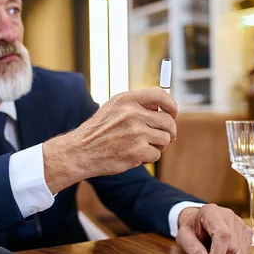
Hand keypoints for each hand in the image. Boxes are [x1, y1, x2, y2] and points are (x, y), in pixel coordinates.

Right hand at [42, 88, 176, 191]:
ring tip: (142, 146)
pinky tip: (134, 155)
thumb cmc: (98, 132)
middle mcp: (133, 113)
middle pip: (168, 121)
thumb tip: (163, 108)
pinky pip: (156, 154)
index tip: (173, 113)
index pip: (160, 95)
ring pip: (165, 139)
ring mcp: (136, 132)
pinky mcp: (138, 150)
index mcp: (127, 100)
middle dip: (169, 132)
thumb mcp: (113, 109)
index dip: (171, 105)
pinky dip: (148, 158)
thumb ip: (136, 105)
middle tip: (163, 138)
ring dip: (158, 146)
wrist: (80, 152)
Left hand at [176, 204, 252, 253]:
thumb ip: (192, 249)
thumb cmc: (192, 228)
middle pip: (232, 247)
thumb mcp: (184, 237)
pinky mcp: (247, 231)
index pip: (222, 234)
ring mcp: (240, 223)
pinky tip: (224, 251)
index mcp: (211, 212)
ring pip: (240, 253)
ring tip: (215, 252)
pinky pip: (245, 253)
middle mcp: (228, 215)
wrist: (200, 221)